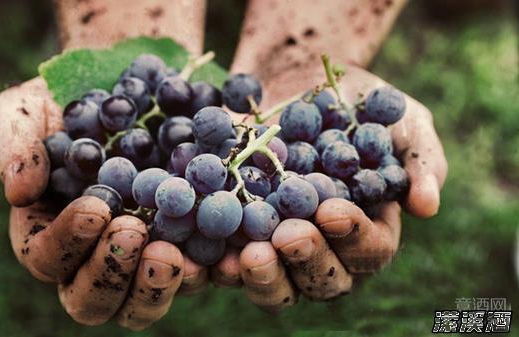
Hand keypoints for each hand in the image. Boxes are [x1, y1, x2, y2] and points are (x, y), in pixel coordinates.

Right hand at [0, 78, 200, 329]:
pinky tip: (223, 255)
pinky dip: (208, 272)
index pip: (47, 258)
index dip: (68, 241)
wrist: (133, 86)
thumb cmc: (70, 100)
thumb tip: (19, 193)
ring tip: (173, 255)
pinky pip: (197, 275)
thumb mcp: (29, 108)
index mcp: (51, 233)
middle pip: (93, 300)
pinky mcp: (187, 246)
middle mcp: (95, 255)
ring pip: (142, 304)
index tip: (97, 208)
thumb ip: (15, 144)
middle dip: (111, 273)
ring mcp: (143, 256)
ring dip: (156, 288)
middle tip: (134, 233)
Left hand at [218, 64, 446, 308]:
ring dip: (262, 276)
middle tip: (288, 236)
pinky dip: (214, 263)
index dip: (353, 237)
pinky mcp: (237, 231)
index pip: (370, 250)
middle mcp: (324, 248)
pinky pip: (226, 259)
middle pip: (321, 280)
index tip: (333, 210)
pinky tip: (204, 253)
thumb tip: (427, 207)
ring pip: (275, 282)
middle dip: (306, 261)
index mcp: (368, 230)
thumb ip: (420, 160)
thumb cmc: (358, 103)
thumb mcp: (400, 120)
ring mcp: (278, 244)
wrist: (297, 78)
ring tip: (247, 256)